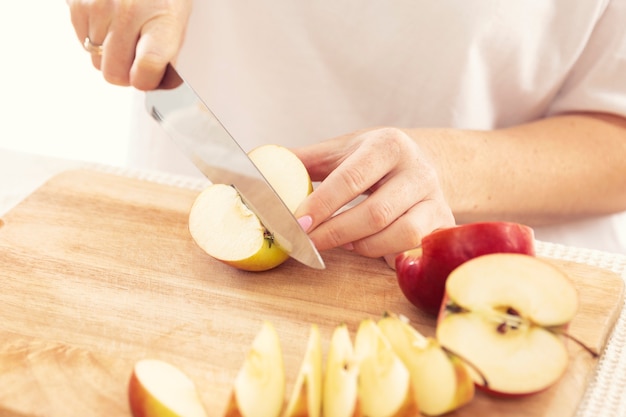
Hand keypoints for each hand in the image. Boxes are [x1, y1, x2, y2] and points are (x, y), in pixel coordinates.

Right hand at [66, 0, 191, 89]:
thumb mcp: (179, 20)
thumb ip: (170, 56)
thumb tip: (159, 84)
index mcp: (162, 20)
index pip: (147, 67)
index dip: (146, 81)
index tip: (149, 77)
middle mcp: (128, 13)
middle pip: (115, 74)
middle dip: (125, 73)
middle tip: (136, 57)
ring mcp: (99, 8)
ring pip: (97, 61)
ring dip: (109, 54)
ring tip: (125, 32)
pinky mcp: (77, 4)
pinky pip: (83, 42)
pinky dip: (96, 37)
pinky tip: (111, 21)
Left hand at [292, 127, 454, 267]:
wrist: (421, 162)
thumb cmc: (372, 159)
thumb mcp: (341, 150)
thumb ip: (304, 160)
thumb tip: (257, 166)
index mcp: (388, 145)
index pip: (352, 178)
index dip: (323, 204)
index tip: (298, 225)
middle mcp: (418, 170)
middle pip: (376, 213)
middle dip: (336, 233)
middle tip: (308, 244)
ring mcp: (436, 198)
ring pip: (401, 234)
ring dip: (363, 247)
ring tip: (341, 243)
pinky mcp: (443, 223)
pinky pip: (415, 248)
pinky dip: (387, 254)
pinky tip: (368, 248)